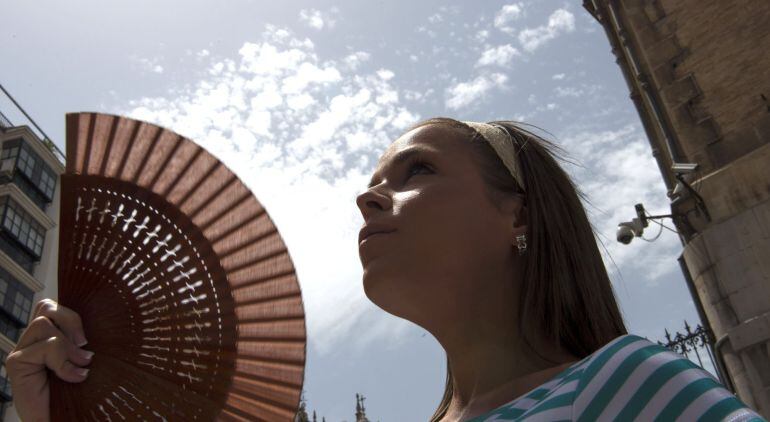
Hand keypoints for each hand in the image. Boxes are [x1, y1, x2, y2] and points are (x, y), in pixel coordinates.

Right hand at [5, 299, 92, 421]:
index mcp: (47, 337)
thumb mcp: (85, 359)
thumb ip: (82, 341)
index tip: (88, 337)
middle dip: (71, 321)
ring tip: (80, 365)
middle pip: (46, 307)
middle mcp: (31, 342)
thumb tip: (100, 317)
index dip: (71, 314)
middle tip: (84, 346)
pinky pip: (46, 346)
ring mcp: (21, 351)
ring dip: (68, 345)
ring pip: (44, 323)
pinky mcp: (16, 363)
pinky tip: (73, 377)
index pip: (51, 307)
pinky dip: (64, 361)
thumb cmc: (78, 393)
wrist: (62, 419)